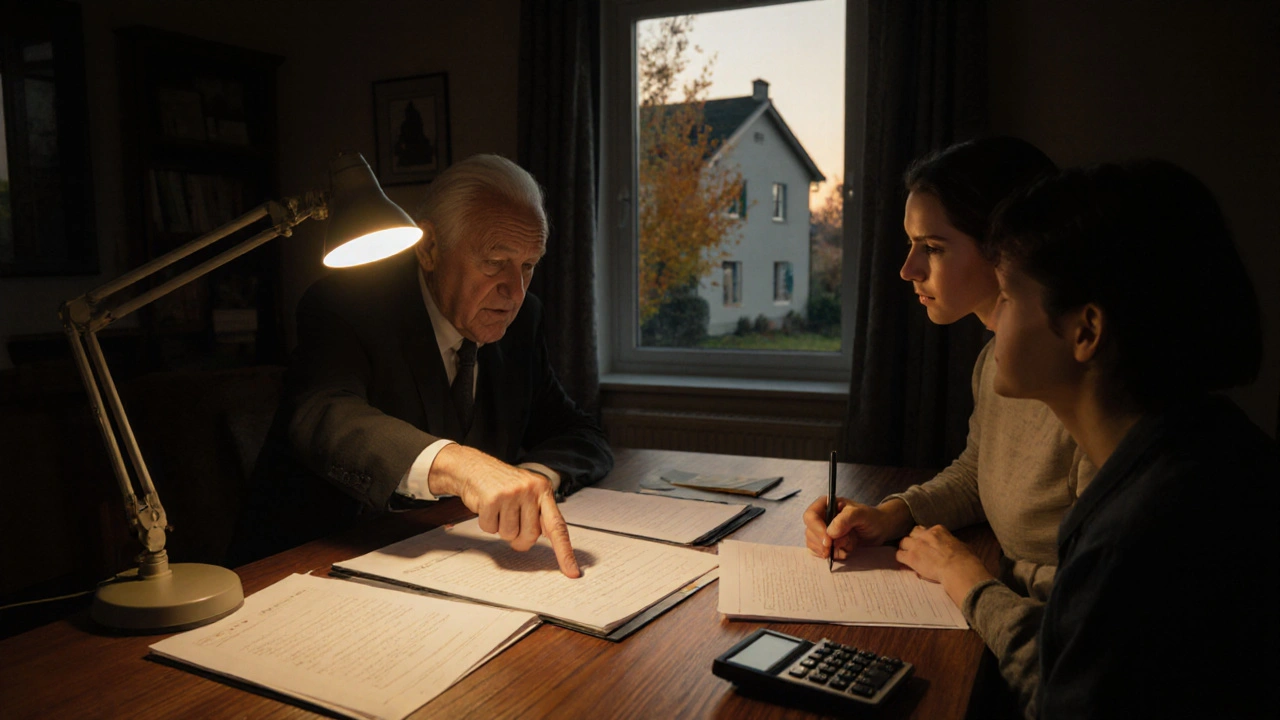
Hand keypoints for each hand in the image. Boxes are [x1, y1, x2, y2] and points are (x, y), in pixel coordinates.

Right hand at [429, 444, 579, 577]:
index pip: (558, 526)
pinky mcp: (493, 498)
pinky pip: (491, 529)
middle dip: (519, 538)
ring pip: (509, 534)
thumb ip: (537, 516)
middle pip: (530, 536)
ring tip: (498, 510)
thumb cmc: (502, 485)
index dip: (565, 551)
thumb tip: (536, 541)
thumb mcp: (527, 494)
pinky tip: (487, 508)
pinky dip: (487, 523)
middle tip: (511, 524)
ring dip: (501, 528)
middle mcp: (531, 490)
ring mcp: (512, 493)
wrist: (474, 467)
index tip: (572, 572)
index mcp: (543, 490)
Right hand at [803, 496, 913, 559]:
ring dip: (828, 550)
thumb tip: (830, 532)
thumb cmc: (871, 518)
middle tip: (836, 548)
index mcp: (826, 505)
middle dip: (823, 543)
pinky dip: (830, 555)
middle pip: (810, 532)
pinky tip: (844, 553)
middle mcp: (822, 518)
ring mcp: (823, 531)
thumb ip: (846, 519)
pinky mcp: (827, 543)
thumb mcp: (861, 514)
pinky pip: (819, 552)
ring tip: (845, 549)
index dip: (816, 529)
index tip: (828, 541)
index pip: (811, 516)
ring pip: (813, 543)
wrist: (879, 530)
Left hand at [895, 525, 992, 605]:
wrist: (958, 569)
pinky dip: (901, 559)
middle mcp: (925, 534)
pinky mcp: (911, 557)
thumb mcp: (961, 545)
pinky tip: (905, 564)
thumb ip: (951, 543)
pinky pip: (899, 555)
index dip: (924, 537)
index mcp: (938, 530)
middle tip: (915, 548)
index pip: (925, 529)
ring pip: (903, 542)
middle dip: (912, 540)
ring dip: (905, 548)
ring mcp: (917, 545)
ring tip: (908, 555)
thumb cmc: (965, 559)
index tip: (925, 544)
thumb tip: (953, 547)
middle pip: (912, 533)